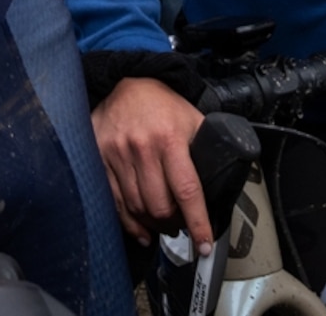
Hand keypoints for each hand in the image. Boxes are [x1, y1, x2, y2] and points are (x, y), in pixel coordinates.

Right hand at [89, 76, 211, 245]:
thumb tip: (224, 180)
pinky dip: (130, 223)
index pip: (187, 191)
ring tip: (164, 225)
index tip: (204, 243)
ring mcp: (118, 154)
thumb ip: (207, 149)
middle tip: (181, 226)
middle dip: (175, 224)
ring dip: (154, 225)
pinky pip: (115, 202)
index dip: (197, 222)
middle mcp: (142, 148)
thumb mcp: (193, 119)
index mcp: (170, 138)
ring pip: (137, 207)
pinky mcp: (100, 159)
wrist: (127, 82)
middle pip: (160, 205)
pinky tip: (142, 231)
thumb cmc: (163, 104)